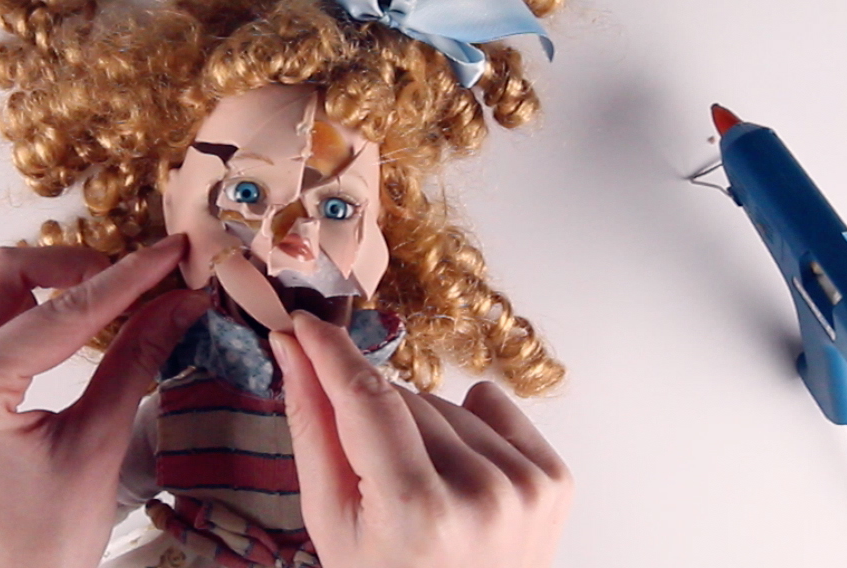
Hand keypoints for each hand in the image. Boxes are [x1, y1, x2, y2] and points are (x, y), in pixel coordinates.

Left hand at [0, 236, 210, 567]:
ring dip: (16, 281)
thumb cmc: (43, 540)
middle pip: (0, 272)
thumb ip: (136, 361)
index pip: (63, 310)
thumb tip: (180, 303)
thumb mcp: (99, 446)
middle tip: (130, 280)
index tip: (170, 251)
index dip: (127, 277)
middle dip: (72, 267)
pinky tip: (22, 332)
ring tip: (71, 303)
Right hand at [270, 311, 572, 567]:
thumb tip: (292, 348)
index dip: (331, 353)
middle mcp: (479, 494)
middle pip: (404, 399)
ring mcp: (524, 487)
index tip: (305, 323)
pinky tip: (458, 476)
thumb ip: (312, 429)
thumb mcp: (331, 523)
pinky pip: (494, 409)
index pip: (366, 399)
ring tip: (420, 490)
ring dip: (424, 430)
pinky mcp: (553, 481)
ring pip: (446, 404)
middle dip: (376, 419)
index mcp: (416, 511)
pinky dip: (470, 429)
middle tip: (375, 478)